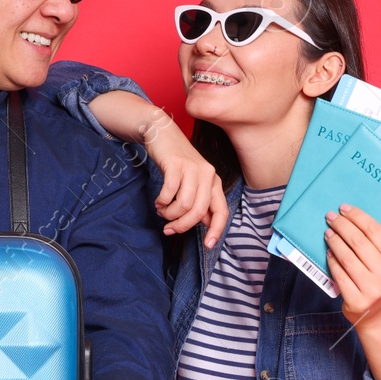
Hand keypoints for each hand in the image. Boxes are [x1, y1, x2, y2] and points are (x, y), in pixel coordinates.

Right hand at [140, 111, 228, 246]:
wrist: (162, 133)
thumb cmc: (177, 162)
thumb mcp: (193, 182)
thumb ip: (200, 201)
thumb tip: (205, 224)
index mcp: (214, 182)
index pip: (221, 211)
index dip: (216, 231)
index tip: (207, 246)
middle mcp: (208, 175)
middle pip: (199, 212)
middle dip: (182, 225)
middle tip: (169, 229)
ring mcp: (192, 168)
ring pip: (184, 205)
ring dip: (169, 214)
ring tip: (162, 211)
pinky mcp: (176, 164)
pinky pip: (170, 192)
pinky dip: (162, 202)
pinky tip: (158, 201)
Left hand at [323, 204, 380, 328]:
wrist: (380, 315)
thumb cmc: (379, 282)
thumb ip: (374, 245)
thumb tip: (350, 219)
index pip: (375, 231)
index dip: (358, 217)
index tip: (344, 208)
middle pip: (359, 242)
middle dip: (342, 226)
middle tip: (330, 217)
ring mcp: (371, 289)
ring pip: (347, 258)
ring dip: (334, 241)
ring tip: (328, 233)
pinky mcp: (356, 300)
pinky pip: (339, 274)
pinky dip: (332, 260)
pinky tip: (328, 252)